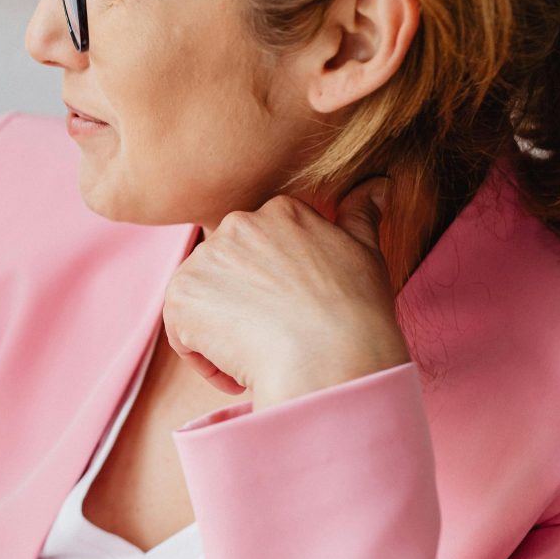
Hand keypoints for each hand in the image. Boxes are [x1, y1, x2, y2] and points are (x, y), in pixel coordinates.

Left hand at [163, 176, 409, 409]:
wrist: (330, 355)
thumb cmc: (356, 312)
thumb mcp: (365, 253)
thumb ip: (360, 215)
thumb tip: (378, 184)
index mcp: (280, 211)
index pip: (260, 249)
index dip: (273, 289)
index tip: (293, 315)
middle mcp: (237, 224)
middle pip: (228, 274)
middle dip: (244, 308)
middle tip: (276, 340)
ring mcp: (205, 258)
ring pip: (204, 302)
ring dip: (224, 334)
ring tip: (260, 359)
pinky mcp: (181, 294)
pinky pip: (182, 331)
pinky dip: (205, 359)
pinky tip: (238, 374)